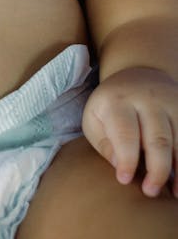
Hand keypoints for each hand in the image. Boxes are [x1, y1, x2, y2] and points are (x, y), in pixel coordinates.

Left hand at [82, 67, 177, 197]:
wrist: (138, 73)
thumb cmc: (111, 105)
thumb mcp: (94, 117)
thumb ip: (103, 142)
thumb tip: (119, 166)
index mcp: (118, 101)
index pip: (125, 133)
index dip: (127, 159)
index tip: (124, 180)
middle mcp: (147, 99)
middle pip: (158, 139)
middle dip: (156, 170)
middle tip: (150, 191)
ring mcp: (170, 103)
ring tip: (173, 192)